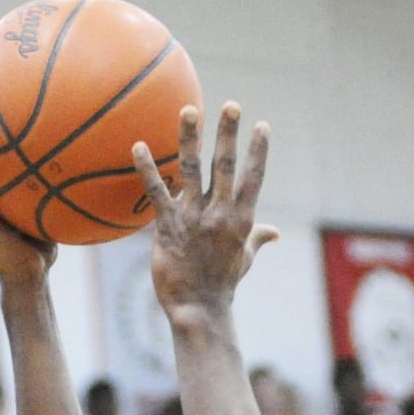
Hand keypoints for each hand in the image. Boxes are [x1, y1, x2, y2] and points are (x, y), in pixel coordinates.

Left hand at [132, 103, 278, 324]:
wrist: (199, 309)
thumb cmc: (222, 285)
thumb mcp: (245, 259)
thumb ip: (258, 238)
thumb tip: (276, 232)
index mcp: (242, 219)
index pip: (254, 178)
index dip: (258, 151)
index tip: (261, 126)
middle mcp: (220, 214)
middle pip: (225, 165)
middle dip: (228, 133)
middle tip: (230, 105)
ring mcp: (194, 218)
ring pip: (192, 170)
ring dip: (190, 138)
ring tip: (188, 110)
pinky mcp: (168, 227)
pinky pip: (156, 192)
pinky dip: (147, 168)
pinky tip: (137, 145)